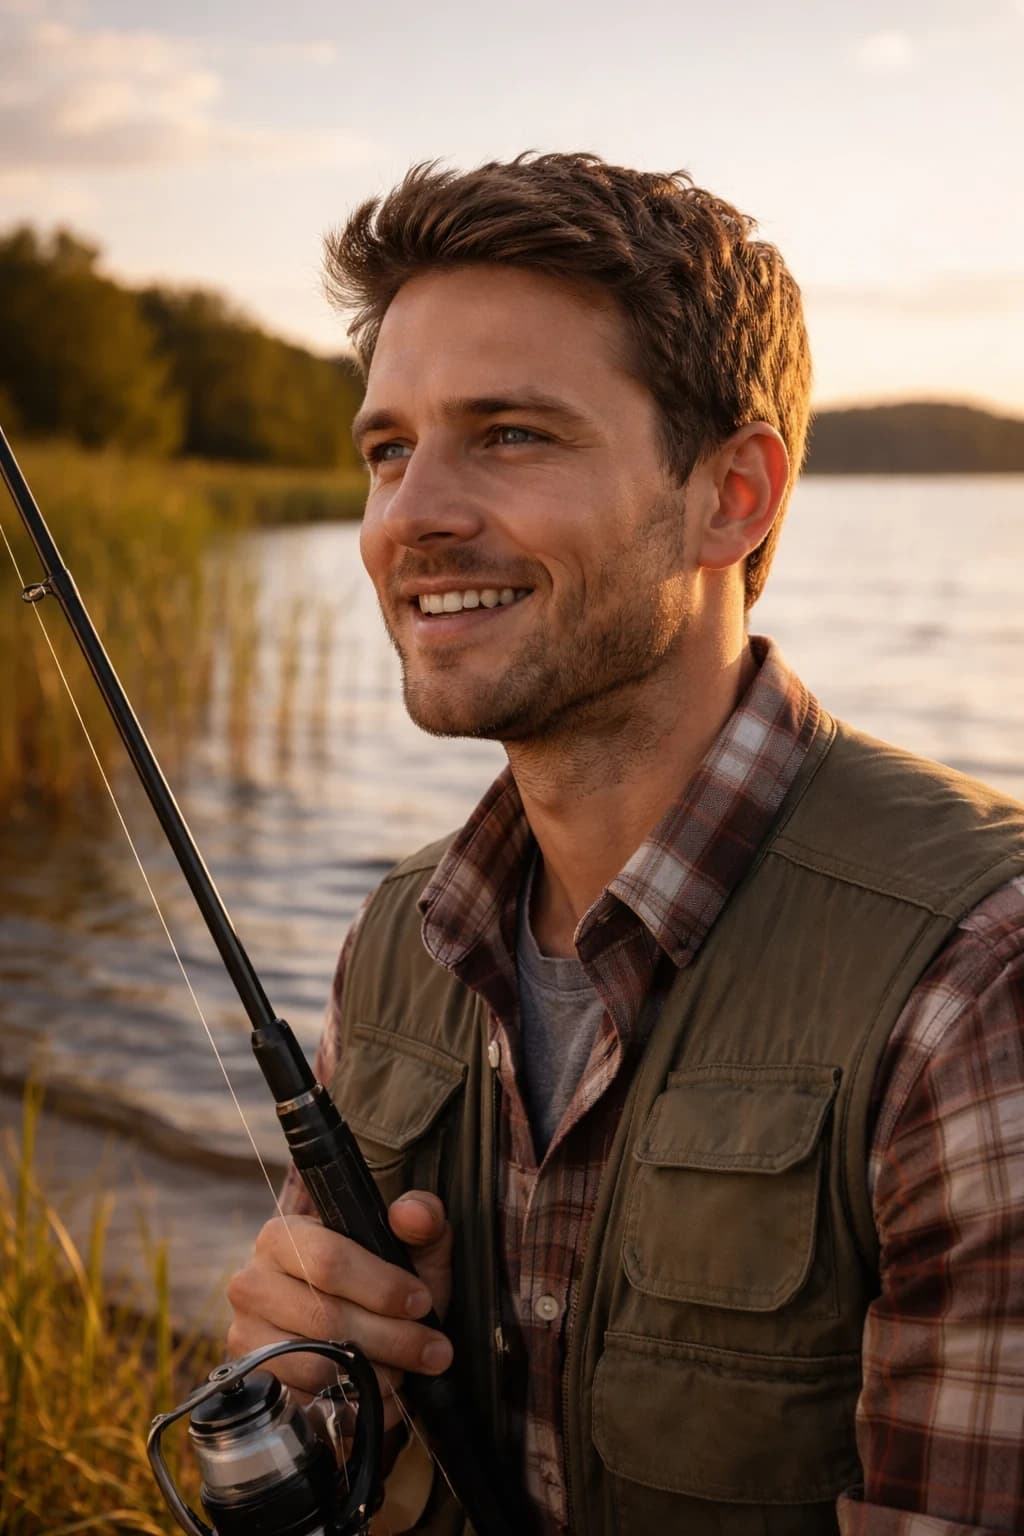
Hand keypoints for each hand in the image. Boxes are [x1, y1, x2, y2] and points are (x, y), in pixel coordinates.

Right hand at [226, 1191, 452, 1432]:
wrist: (350, 1328)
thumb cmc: (379, 1282)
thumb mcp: (407, 1245)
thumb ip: (421, 1219)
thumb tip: (415, 1215)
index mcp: (282, 1237)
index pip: (328, 1261)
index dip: (382, 1286)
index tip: (422, 1302)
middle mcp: (253, 1284)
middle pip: (325, 1318)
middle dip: (392, 1338)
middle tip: (434, 1351)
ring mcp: (247, 1338)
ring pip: (316, 1365)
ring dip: (375, 1375)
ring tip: (409, 1372)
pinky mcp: (256, 1384)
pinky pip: (306, 1404)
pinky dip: (352, 1406)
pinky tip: (382, 1397)